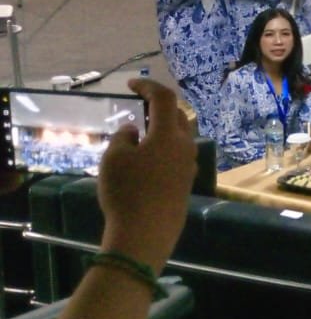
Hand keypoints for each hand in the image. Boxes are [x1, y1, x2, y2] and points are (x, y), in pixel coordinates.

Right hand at [98, 79, 195, 269]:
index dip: (149, 86)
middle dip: (159, 106)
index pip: (164, 98)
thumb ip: (123, 137)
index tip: (132, 84)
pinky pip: (178, 156)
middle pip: (177, 116)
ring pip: (181, 137)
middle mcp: (185, 146)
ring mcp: (189, 165)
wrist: (145, 233)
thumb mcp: (114, 159)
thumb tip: (134, 130)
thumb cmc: (126, 192)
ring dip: (164, 128)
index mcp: (168, 134)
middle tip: (139, 106)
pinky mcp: (186, 183)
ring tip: (143, 132)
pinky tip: (150, 158)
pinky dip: (165, 148)